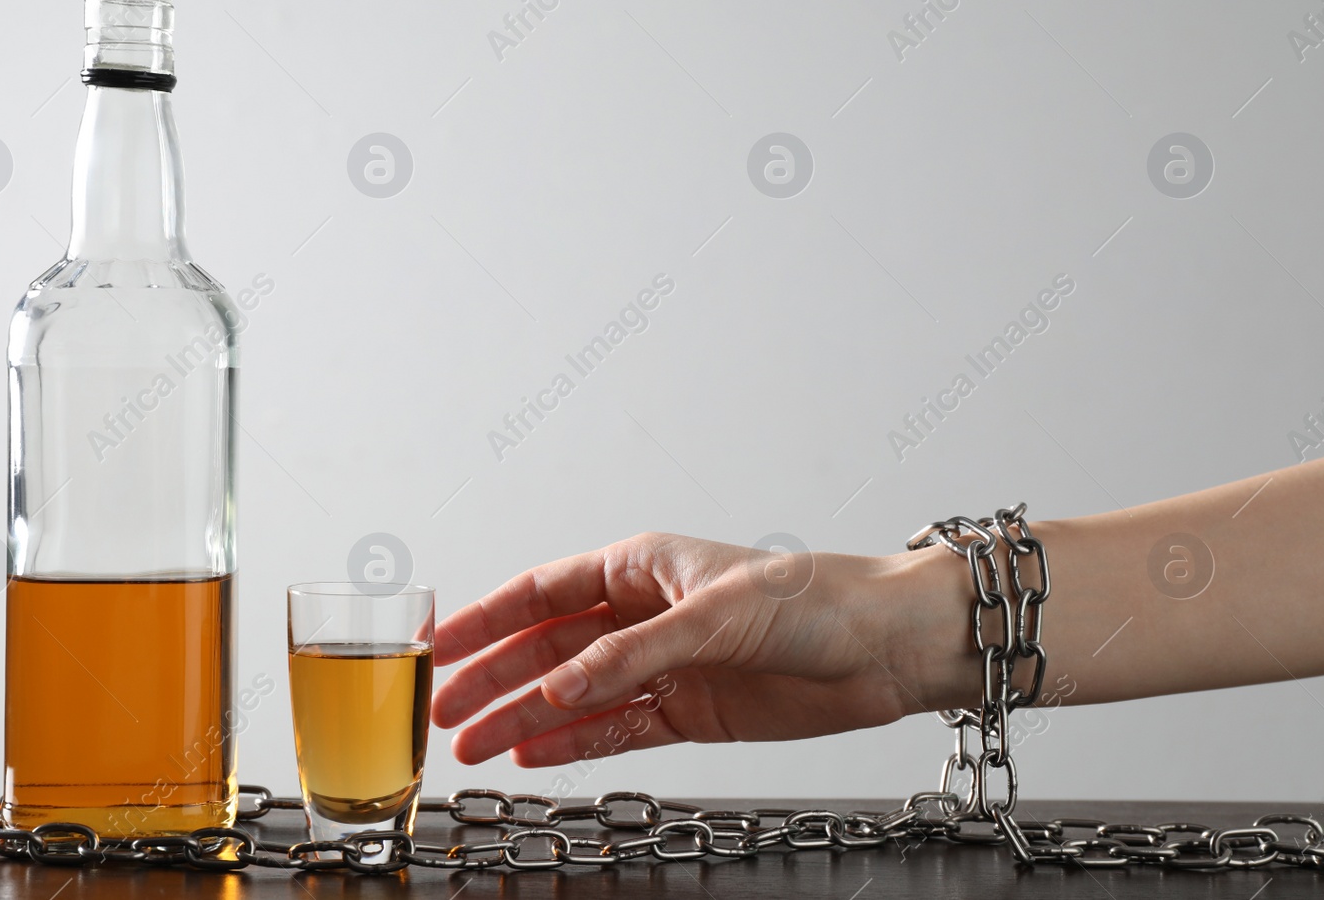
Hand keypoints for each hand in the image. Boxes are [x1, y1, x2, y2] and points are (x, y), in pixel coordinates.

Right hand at [431, 532, 970, 766]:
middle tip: (444, 713)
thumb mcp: (714, 615)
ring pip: (574, 695)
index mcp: (641, 567)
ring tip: (472, 749)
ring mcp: (663, 666)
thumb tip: (556, 687)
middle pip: (547, 649)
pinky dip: (573, 743)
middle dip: (494, 680)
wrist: (885, 649)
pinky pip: (616, 730)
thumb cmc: (813, 600)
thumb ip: (632, 654)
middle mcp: (643, 614)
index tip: (438, 644)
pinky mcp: (689, 712)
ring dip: (523, 719)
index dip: (486, 618)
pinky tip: (533, 756)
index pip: (542, 590)